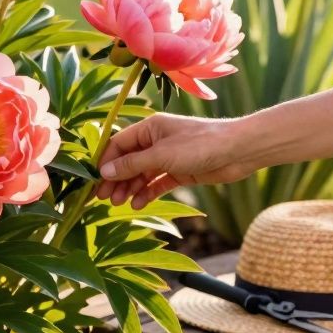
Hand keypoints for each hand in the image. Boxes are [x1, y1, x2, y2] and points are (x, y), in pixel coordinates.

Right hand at [94, 113, 255, 209]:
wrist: (238, 151)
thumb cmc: (199, 144)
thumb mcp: (161, 155)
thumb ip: (132, 164)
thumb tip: (105, 171)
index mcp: (149, 128)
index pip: (119, 144)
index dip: (105, 161)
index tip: (94, 180)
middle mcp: (156, 141)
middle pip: (128, 161)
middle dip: (116, 178)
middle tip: (103, 198)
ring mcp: (168, 156)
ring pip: (142, 173)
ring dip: (130, 188)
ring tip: (120, 204)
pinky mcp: (180, 171)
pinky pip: (158, 183)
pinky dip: (147, 192)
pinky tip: (138, 204)